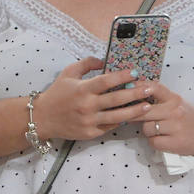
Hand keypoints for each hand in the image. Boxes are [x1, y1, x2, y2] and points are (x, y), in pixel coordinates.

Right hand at [32, 57, 154, 140]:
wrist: (43, 118)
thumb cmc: (57, 93)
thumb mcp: (68, 73)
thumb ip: (86, 64)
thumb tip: (104, 60)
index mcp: (82, 89)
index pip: (106, 81)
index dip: (122, 77)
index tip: (135, 72)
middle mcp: (87, 105)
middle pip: (116, 99)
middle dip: (135, 94)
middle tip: (150, 89)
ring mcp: (89, 121)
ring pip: (117, 116)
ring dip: (134, 111)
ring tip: (148, 105)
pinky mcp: (90, 133)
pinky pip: (109, 127)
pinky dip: (121, 121)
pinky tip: (133, 116)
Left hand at [135, 81, 193, 155]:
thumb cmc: (187, 115)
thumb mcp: (176, 101)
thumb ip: (159, 96)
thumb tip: (134, 88)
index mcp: (174, 99)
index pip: (156, 88)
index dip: (140, 87)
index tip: (128, 88)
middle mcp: (175, 112)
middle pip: (145, 111)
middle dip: (135, 114)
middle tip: (129, 115)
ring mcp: (175, 128)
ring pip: (147, 128)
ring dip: (147, 130)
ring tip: (154, 129)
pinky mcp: (175, 143)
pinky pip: (153, 142)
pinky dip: (153, 141)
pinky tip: (160, 138)